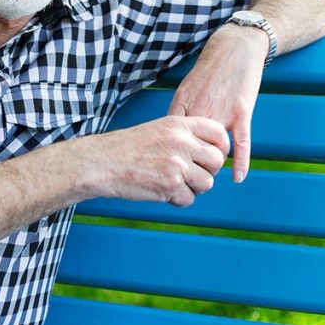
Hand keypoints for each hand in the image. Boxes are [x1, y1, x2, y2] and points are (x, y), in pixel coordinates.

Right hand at [92, 116, 229, 206]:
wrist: (104, 162)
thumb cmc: (130, 147)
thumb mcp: (160, 129)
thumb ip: (186, 137)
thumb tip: (213, 154)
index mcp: (180, 125)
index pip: (218, 133)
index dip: (221, 148)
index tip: (212, 157)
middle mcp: (182, 142)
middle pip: (217, 161)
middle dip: (208, 172)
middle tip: (192, 175)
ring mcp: (177, 164)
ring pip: (206, 183)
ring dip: (193, 188)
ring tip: (174, 183)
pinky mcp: (170, 186)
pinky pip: (189, 199)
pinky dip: (178, 199)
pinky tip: (163, 191)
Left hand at [166, 24, 266, 182]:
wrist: (235, 47)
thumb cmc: (210, 70)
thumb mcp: (187, 88)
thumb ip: (180, 113)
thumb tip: (172, 137)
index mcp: (182, 104)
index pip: (171, 139)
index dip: (169, 157)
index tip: (166, 171)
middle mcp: (200, 109)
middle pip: (190, 147)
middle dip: (187, 166)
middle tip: (186, 182)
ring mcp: (221, 111)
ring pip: (214, 147)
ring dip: (211, 165)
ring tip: (207, 177)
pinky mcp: (241, 112)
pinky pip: (241, 142)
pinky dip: (240, 161)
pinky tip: (237, 177)